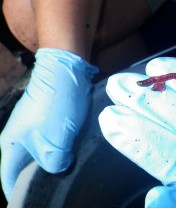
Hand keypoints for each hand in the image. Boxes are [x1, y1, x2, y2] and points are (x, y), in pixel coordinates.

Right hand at [0, 48, 97, 200]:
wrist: (67, 71)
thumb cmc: (56, 105)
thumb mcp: (53, 139)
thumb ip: (53, 162)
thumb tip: (58, 168)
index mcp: (12, 145)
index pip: (9, 179)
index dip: (18, 196)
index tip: (31, 204)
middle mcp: (22, 139)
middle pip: (28, 169)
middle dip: (42, 180)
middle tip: (58, 192)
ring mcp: (38, 130)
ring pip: (45, 157)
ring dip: (57, 166)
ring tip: (69, 178)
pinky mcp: (53, 124)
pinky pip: (57, 145)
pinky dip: (65, 153)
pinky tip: (75, 159)